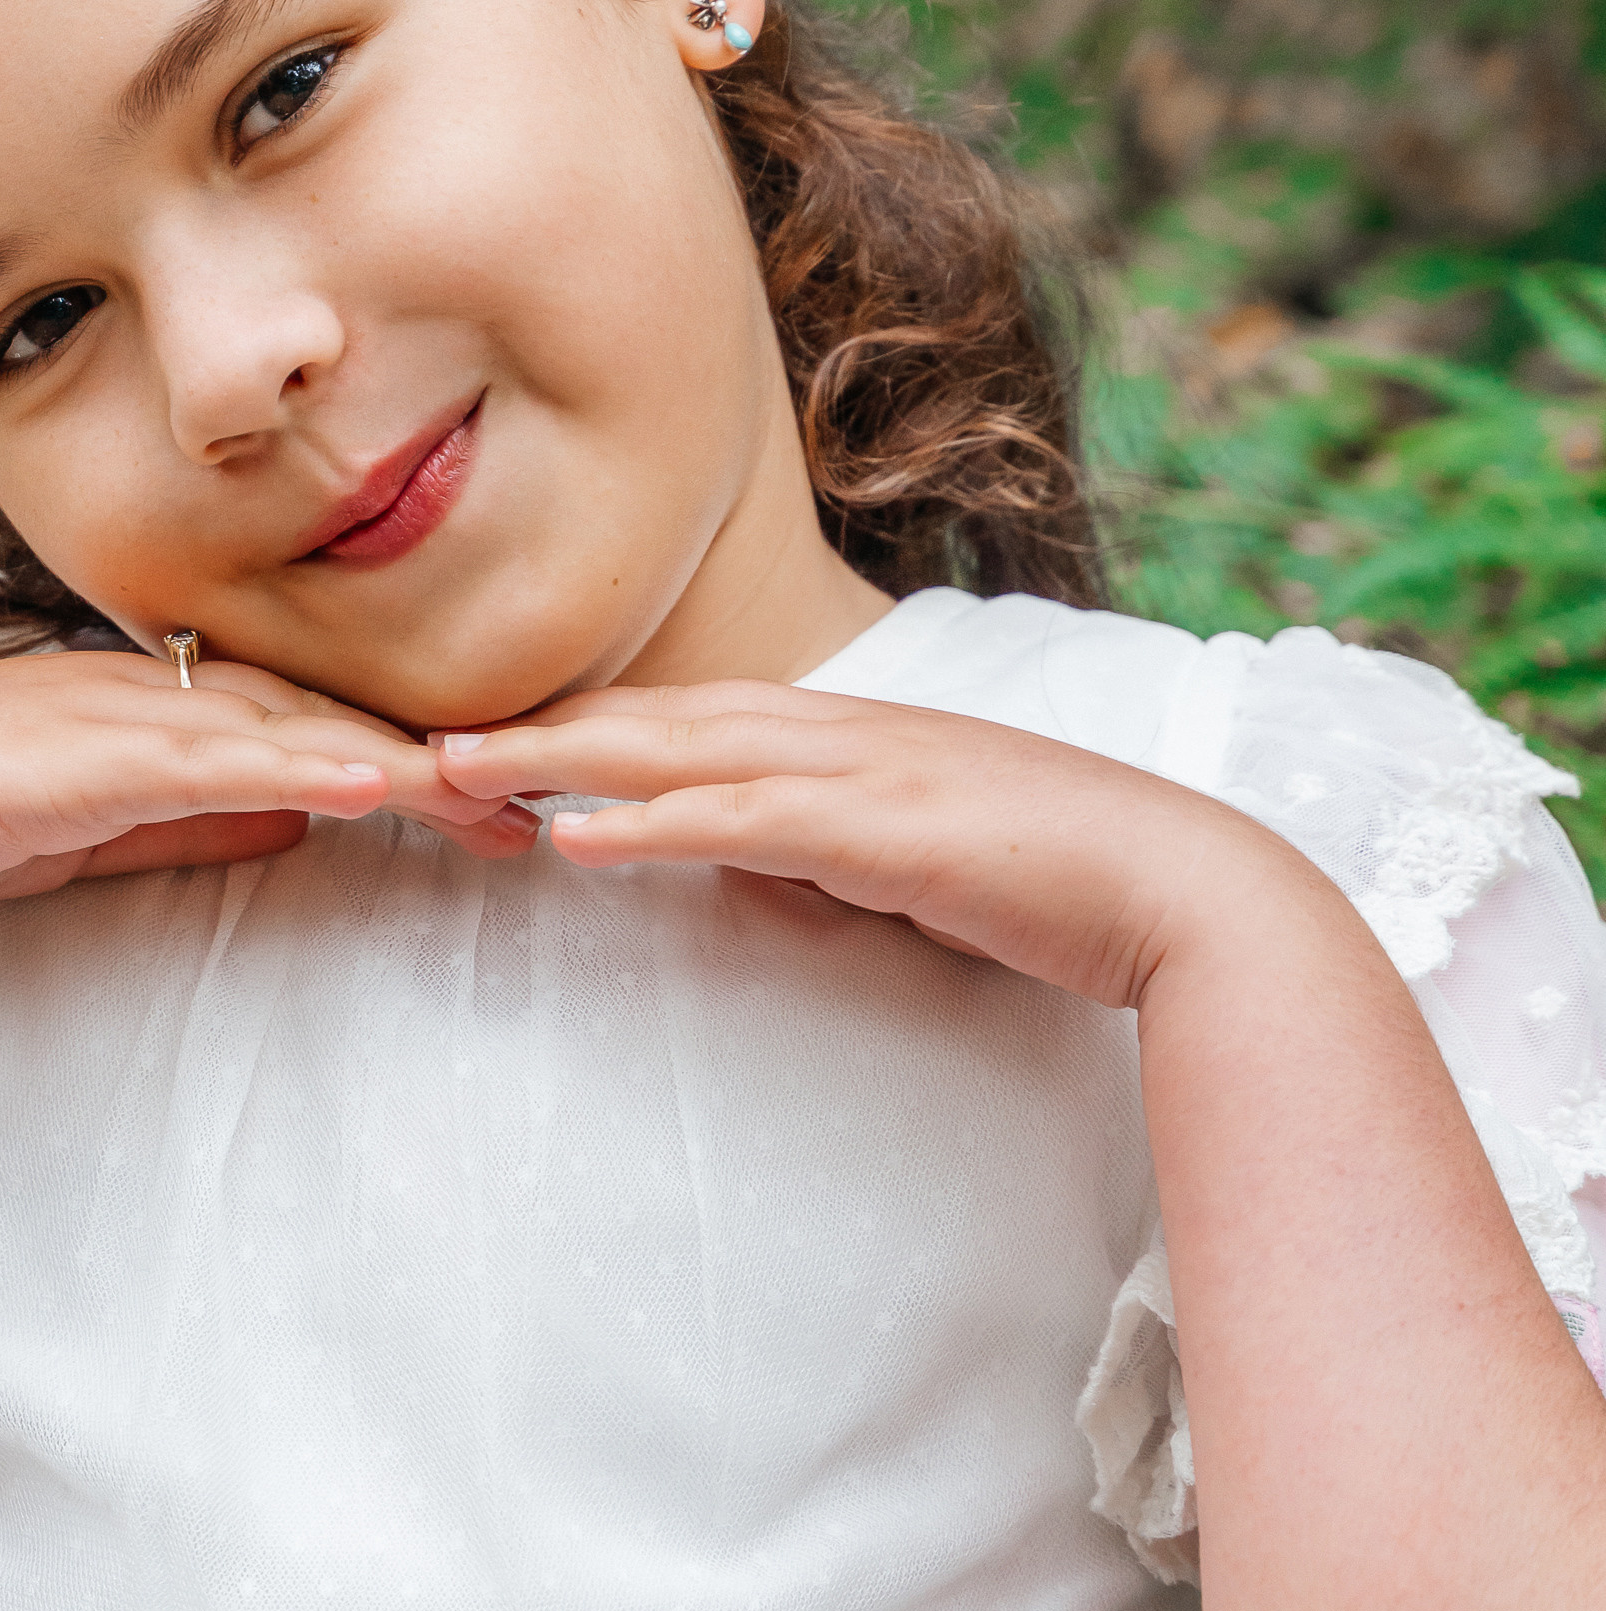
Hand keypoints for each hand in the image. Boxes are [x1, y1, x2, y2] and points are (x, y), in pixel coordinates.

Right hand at [0, 646, 538, 942]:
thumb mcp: (97, 830)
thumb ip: (195, 820)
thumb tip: (302, 823)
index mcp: (157, 703)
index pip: (312, 721)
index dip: (415, 752)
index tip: (510, 790)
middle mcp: (149, 692)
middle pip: (325, 716)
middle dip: (440, 756)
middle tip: (552, 791)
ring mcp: (114, 718)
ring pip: (286, 732)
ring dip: (399, 763)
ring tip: (503, 792)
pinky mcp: (77, 762)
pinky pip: (208, 765)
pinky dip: (299, 774)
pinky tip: (377, 789)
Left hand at [433, 679, 1308, 1011]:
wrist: (1182, 891)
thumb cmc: (1055, 880)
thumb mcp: (913, 857)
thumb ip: (826, 846)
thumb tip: (748, 859)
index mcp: (848, 734)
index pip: (689, 720)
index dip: (587, 729)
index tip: (494, 742)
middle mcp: (842, 731)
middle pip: (660, 718)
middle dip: (541, 727)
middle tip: (428, 741)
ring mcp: (862, 771)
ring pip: (682, 753)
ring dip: (562, 760)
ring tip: (458, 772)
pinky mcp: (884, 830)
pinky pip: (744, 822)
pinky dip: (654, 824)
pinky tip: (576, 839)